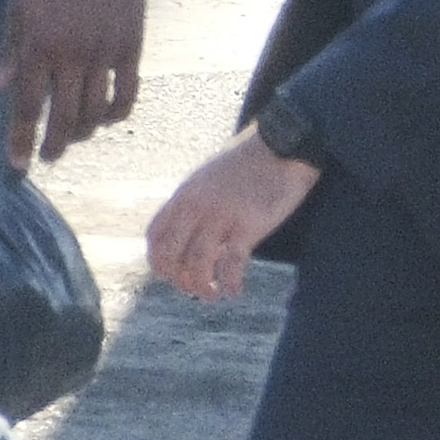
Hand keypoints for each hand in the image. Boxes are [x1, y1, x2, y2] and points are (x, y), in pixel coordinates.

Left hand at [0, 0, 146, 165]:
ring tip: (75, 136)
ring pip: (97, 112)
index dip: (20, 139)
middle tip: (47, 157)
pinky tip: (107, 118)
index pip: (28, 106)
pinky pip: (127, 93)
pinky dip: (117, 113)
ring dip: (84, 133)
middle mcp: (73, 55)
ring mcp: (105, 52)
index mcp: (39, 45)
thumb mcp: (18, 6)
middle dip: (54, 145)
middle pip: (65, 118)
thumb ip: (7, 52)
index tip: (17, 165)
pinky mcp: (131, 46)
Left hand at [146, 136, 315, 300]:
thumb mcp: (210, 176)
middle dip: (177, 279)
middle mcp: (197, 205)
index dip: (158, 260)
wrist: (283, 144)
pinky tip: (235, 291)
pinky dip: (230, 284)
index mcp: (186, 193)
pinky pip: (230, 265)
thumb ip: (196, 201)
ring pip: (196, 265)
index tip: (172, 273)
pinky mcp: (247, 225)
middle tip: (193, 287)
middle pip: (169, 255)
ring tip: (213, 295)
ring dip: (200, 288)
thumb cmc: (251, 160)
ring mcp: (221, 215)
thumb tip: (194, 233)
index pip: (155, 235)